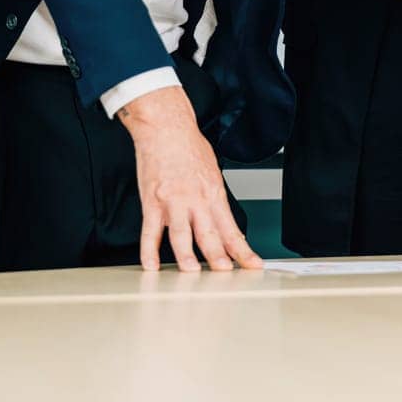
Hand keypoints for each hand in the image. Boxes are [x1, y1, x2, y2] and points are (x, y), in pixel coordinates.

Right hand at [118, 86, 262, 272]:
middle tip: (226, 274)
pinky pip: (150, 232)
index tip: (252, 264)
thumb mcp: (212, 171)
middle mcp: (196, 200)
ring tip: (192, 273)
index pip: (231, 228)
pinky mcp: (152, 202)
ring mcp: (173, 202)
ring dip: (188, 257)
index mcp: (214, 193)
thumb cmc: (189, 146)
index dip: (243, 249)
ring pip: (182, 236)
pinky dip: (149, 251)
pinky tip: (151, 265)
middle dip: (220, 258)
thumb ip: (214, 198)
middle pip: (210, 235)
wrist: (166, 127)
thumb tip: (219, 219)